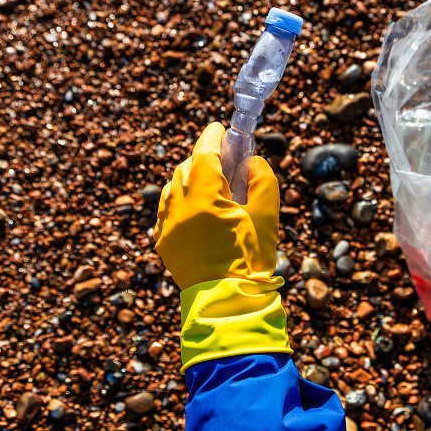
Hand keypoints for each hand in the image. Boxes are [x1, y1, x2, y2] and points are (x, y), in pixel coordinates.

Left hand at [153, 122, 279, 289]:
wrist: (228, 302)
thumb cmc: (251, 260)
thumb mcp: (267, 216)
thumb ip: (262, 180)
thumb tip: (251, 162)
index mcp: (205, 199)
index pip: (204, 154)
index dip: (212, 138)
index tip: (220, 128)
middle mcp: (179, 209)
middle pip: (186, 168)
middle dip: (203, 158)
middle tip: (223, 158)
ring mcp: (167, 227)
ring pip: (172, 188)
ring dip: (189, 178)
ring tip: (209, 184)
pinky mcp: (163, 243)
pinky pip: (166, 211)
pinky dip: (179, 201)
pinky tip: (195, 209)